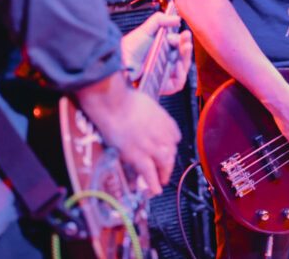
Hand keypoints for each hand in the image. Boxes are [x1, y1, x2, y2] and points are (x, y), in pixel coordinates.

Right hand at [74, 73, 181, 196]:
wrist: (114, 104)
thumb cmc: (123, 98)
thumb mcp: (143, 101)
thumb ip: (147, 111)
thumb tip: (143, 114)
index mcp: (164, 118)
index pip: (174, 134)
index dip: (170, 143)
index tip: (167, 147)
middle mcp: (162, 133)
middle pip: (171, 150)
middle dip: (169, 160)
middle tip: (166, 167)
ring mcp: (152, 146)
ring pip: (164, 163)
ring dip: (164, 173)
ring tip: (162, 180)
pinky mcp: (139, 156)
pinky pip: (149, 173)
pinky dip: (154, 183)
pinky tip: (155, 190)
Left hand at [121, 11, 182, 77]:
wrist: (119, 63)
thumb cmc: (129, 49)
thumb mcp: (144, 30)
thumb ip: (159, 20)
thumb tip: (177, 19)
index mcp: (162, 49)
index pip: (179, 45)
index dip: (182, 38)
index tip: (182, 32)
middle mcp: (165, 61)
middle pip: (183, 55)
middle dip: (186, 45)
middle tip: (186, 37)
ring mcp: (165, 73)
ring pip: (183, 67)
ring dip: (187, 56)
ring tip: (185, 47)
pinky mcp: (163, 86)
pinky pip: (178, 82)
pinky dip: (181, 74)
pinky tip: (178, 64)